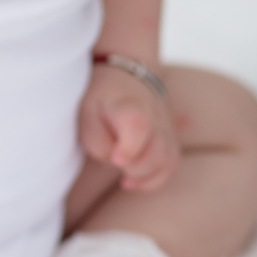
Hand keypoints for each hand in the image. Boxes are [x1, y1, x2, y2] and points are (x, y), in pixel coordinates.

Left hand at [78, 63, 180, 192]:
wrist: (126, 76)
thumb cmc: (101, 97)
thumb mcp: (85, 111)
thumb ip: (96, 140)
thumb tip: (114, 160)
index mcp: (130, 106)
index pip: (139, 126)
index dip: (130, 148)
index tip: (117, 159)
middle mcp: (154, 116)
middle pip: (157, 151)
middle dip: (135, 167)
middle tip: (116, 162)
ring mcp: (165, 128)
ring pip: (167, 160)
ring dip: (144, 176)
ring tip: (124, 176)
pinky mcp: (169, 139)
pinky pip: (171, 165)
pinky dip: (154, 179)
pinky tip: (134, 180)